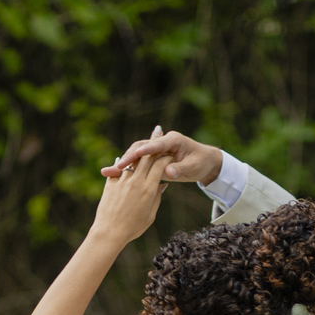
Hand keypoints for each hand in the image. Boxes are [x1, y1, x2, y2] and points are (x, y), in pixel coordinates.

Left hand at [89, 151, 167, 247]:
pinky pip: (117, 169)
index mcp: (148, 189)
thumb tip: (161, 185)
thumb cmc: (133, 228)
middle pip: (146, 157)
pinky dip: (120, 164)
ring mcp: (122, 181)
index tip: (169, 152)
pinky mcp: (110, 184)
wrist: (109, 233)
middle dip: (153, 143)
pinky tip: (121, 160)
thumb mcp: (150, 215)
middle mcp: (135, 182)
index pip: (160, 165)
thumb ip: (156, 197)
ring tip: (140, 147)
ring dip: (137, 153)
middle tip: (158, 132)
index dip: (166, 156)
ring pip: (132, 161)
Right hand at [101, 129, 222, 187]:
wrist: (204, 162)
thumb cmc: (200, 163)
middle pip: (141, 148)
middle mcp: (162, 142)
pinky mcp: (152, 158)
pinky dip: (127, 168)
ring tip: (110, 172)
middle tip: (119, 167)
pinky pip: (137, 162)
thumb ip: (180, 169)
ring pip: (136, 154)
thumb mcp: (193, 167)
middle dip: (129, 157)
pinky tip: (113, 174)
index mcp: (173, 140)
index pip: (157, 145)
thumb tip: (168, 173)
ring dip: (124, 163)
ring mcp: (156, 149)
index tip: (135, 157)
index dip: (145, 151)